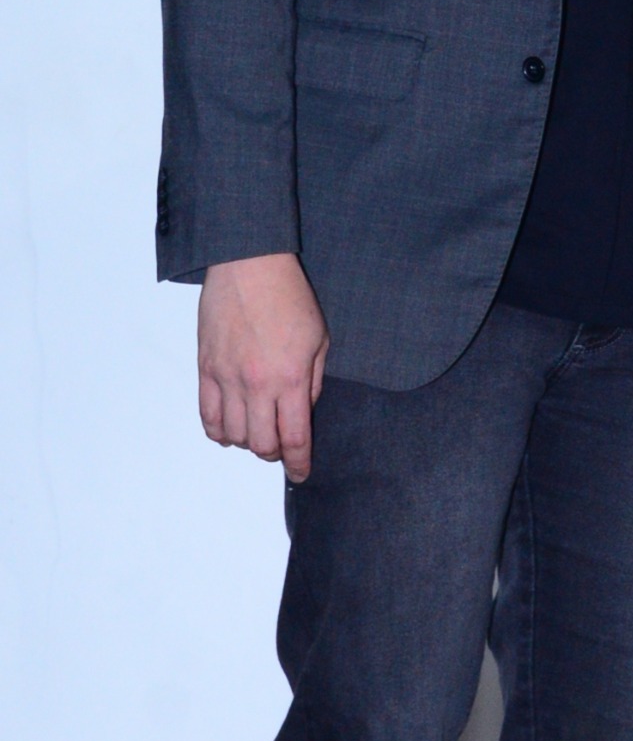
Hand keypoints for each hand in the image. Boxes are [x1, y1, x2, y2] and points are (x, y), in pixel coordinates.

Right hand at [198, 254, 330, 483]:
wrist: (249, 266)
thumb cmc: (289, 297)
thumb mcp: (320, 339)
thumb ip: (312, 382)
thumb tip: (303, 411)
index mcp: (290, 378)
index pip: (293, 438)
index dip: (298, 464)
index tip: (301, 474)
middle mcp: (256, 384)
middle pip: (261, 444)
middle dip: (274, 455)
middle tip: (281, 448)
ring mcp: (226, 378)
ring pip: (232, 435)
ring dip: (247, 443)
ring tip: (257, 433)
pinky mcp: (205, 369)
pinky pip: (207, 415)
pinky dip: (218, 432)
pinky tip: (230, 430)